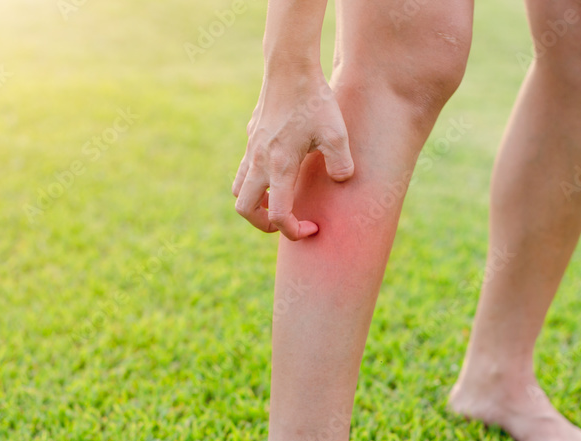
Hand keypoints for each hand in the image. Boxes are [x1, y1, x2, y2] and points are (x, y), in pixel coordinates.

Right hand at [232, 68, 353, 239]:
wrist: (290, 68)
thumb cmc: (314, 101)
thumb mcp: (337, 134)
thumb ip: (341, 164)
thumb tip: (341, 181)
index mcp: (280, 166)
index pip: (279, 215)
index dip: (294, 231)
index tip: (312, 227)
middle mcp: (259, 161)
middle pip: (244, 209)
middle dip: (264, 224)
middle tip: (288, 220)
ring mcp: (251, 149)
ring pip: (239, 190)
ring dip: (255, 203)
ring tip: (280, 200)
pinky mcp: (251, 138)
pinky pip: (244, 170)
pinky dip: (256, 182)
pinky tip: (280, 172)